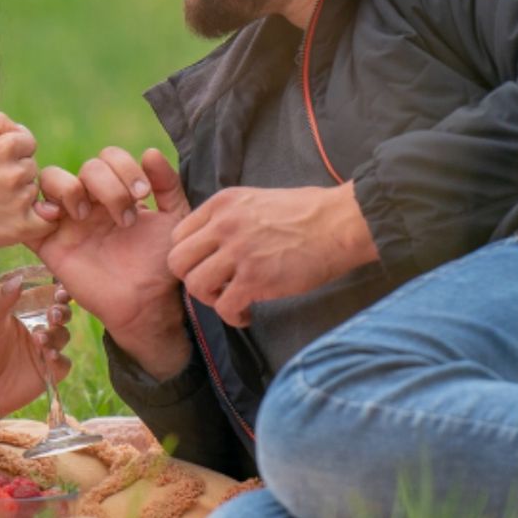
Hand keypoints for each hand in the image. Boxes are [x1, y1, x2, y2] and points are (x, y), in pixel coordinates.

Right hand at [0, 112, 55, 251]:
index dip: (13, 151)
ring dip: (22, 194)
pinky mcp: (22, 227)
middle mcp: (15, 173)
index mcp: (4, 148)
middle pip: (31, 166)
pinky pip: (47, 219)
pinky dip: (39, 218)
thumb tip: (18, 128)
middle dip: (16, 171)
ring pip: (34, 190)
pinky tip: (22, 217)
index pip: (28, 142)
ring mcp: (20, 201)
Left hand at [0, 273, 72, 416]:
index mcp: (25, 311)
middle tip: (53, 314)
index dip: (58, 290)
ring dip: (56, 335)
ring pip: (64, 336)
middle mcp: (39, 327)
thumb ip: (0, 301)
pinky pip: (63, 363)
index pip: (47, 295)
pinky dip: (59, 359)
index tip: (59, 289)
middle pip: (62, 313)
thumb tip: (18, 279)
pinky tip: (48, 356)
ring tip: (38, 339)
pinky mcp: (49, 372)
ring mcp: (45, 349)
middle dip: (62, 311)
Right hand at [33, 148, 192, 379]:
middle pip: (86, 166)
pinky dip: (33, 212)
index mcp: (116, 192)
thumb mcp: (174, 219)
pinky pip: (26, 220)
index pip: (109, 157)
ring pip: (50, 178)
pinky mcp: (49, 246)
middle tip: (125, 218)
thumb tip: (150, 152)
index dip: (124, 167)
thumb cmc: (159, 263)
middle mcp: (90, 201)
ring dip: (69, 188)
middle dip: (108, 185)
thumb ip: (168, 186)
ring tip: (85, 214)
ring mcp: (68, 221)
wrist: (146, 303)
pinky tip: (55, 220)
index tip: (143, 195)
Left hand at [168, 181, 378, 326]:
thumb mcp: (257, 200)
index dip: (191, 257)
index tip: (210, 266)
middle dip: (193, 279)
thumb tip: (213, 242)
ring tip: (232, 300)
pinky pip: (223, 307)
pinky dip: (233, 317)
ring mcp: (238, 252)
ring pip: (195, 286)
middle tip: (216, 287)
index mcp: (222, 204)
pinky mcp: (255, 278)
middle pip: (177, 261)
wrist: (340, 223)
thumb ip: (230, 218)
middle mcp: (223, 225)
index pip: (178, 235)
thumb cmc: (307, 213)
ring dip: (211, 300)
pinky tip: (248, 314)